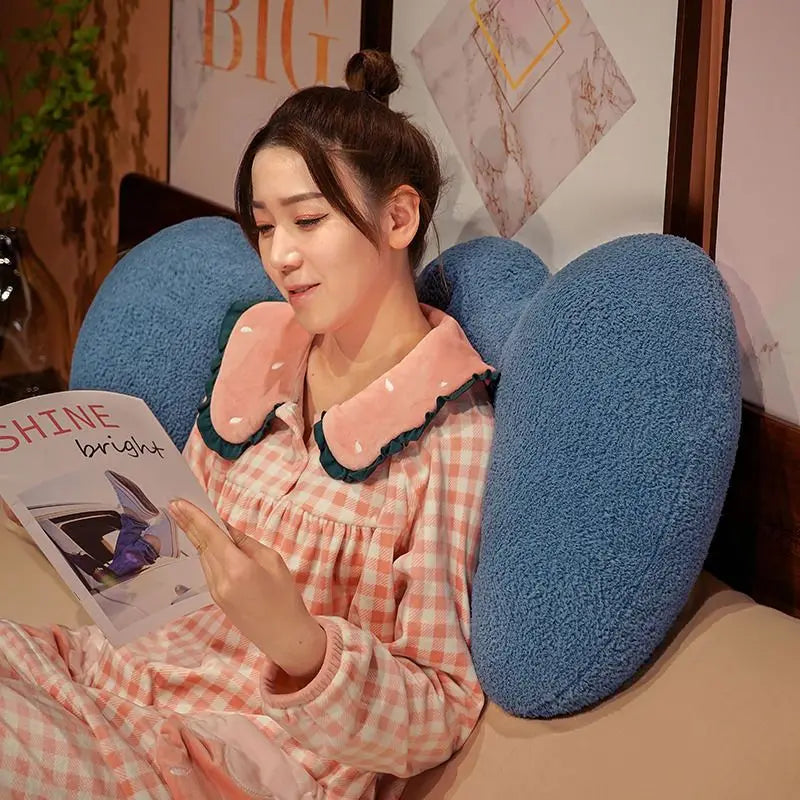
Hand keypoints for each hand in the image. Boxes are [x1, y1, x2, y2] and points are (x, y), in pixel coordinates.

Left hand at [168, 499, 325, 680]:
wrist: (283, 635)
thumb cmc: (285, 595)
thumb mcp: (272, 560)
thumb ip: (246, 543)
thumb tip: (227, 530)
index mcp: (237, 567)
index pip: (210, 536)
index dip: (192, 517)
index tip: (176, 503)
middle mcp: (219, 579)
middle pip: (202, 545)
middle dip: (189, 524)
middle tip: (175, 504)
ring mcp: (215, 591)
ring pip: (204, 557)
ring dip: (198, 538)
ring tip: (191, 518)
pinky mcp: (216, 598)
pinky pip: (208, 569)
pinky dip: (207, 553)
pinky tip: (209, 543)